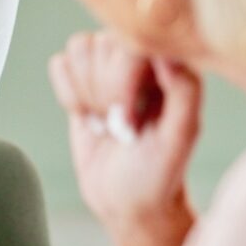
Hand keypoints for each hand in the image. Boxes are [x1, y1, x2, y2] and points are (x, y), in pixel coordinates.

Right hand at [49, 32, 202, 245]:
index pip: (132, 43)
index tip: (127, 125)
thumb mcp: (180, 139)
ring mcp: (110, 64)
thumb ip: (184, 92)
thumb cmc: (157, 174)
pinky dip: (68, 95)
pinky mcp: (83, 77)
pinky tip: (88, 117)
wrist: (125, 201)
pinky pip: (60, 64)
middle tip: (119, 130)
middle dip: (103, 97)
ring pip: (79, 48)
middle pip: (101, 45)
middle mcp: (142, 57)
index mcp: (172, 64)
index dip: (121, 85)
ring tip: (105, 123)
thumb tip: (166, 52)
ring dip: (86, 95)